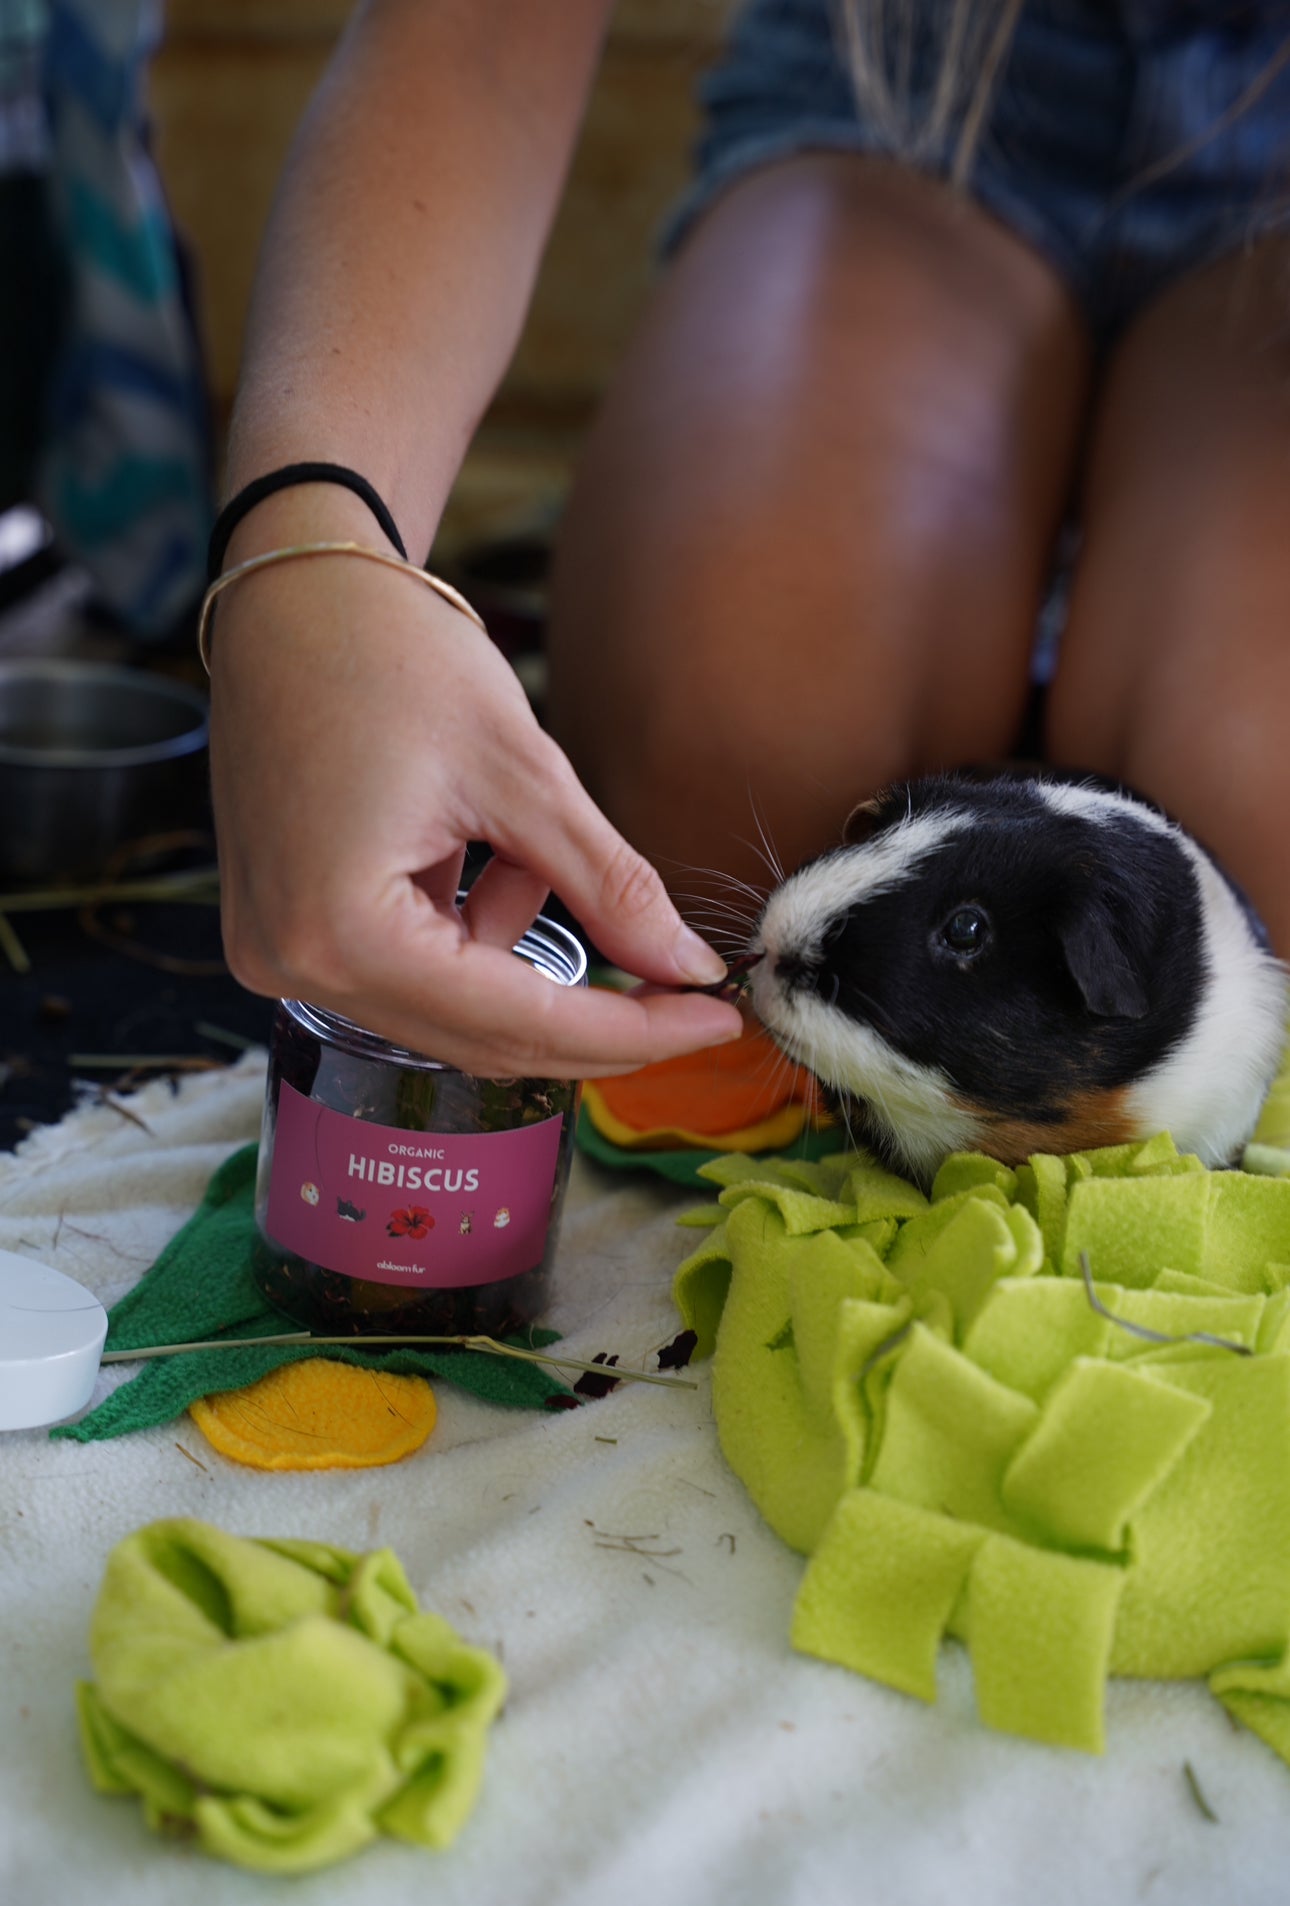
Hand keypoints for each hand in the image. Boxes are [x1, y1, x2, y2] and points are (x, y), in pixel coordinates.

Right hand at [208, 547, 742, 1077]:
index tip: (720, 1018)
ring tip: (530, 848)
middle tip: (689, 989)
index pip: (518, 1025)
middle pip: (484, 1041)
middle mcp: (293, 966)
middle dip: (595, 1018)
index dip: (633, 1032)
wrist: (292, 592)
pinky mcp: (285, 935)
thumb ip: (611, 886)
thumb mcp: (523, 772)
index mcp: (342, 934)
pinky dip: (472, 933)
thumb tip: (690, 969)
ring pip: (452, 1012)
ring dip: (523, 952)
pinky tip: (474, 851)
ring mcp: (278, 956)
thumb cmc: (390, 653)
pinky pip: (409, 974)